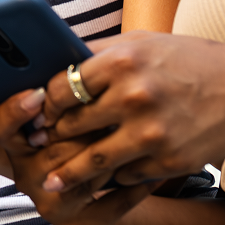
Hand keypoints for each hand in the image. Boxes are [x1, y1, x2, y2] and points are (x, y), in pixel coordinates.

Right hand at [0, 89, 159, 224]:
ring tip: (142, 137)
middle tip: (117, 110)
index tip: (39, 94)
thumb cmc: (89, 147)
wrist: (103, 201)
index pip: (1, 128)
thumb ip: (64, 96)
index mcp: (18, 145)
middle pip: (53, 147)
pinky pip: (110, 205)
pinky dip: (135, 188)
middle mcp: (26, 176)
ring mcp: (49, 205)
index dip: (16, 111)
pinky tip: (154, 174)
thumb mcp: (70, 122)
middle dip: (88, 129)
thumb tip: (72, 53)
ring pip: (83, 175)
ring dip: (114, 155)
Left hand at [38, 32, 224, 191]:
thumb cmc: (186, 60)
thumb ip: (96, 53)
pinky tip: (103, 179)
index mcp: (121, 62)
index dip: (45, 103)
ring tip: (51, 181)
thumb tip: (53, 62)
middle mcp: (133, 97)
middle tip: (40, 145)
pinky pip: (126, 176)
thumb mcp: (139, 43)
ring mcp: (152, 133)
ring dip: (69, 173)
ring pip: (94, 160)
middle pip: (73, 125)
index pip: (61, 87)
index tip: (38, 112)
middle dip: (53, 137)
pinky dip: (113, 177)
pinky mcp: (169, 161)